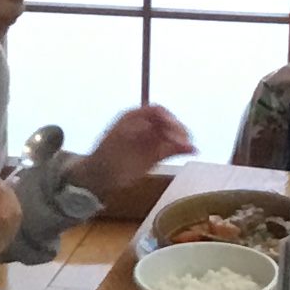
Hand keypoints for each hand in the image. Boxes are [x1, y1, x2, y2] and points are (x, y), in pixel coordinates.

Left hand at [68, 104, 193, 197]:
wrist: (97, 177)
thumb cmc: (106, 159)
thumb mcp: (123, 146)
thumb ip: (135, 131)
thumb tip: (161, 129)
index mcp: (134, 117)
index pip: (157, 111)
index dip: (169, 118)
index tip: (176, 129)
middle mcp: (144, 125)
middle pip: (168, 122)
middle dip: (178, 130)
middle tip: (185, 142)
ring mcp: (150, 139)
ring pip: (172, 134)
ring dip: (183, 139)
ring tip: (191, 148)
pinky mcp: (155, 152)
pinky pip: (172, 147)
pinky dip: (182, 148)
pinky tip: (191, 151)